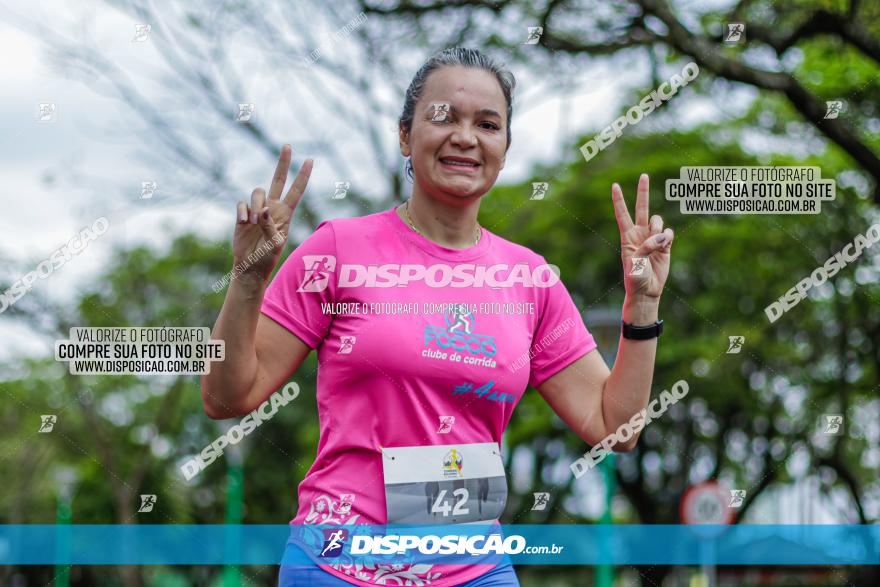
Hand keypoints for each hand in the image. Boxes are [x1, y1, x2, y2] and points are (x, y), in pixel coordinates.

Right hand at [232, 145, 313, 282]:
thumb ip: (270, 226)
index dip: (303, 176)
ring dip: (256, 204)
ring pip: (257, 192)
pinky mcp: (243, 215)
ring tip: (255, 222)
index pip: (296, 191)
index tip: (310, 160)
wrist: (249, 267)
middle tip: (288, 146)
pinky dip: (242, 212)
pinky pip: (241, 204)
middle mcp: (272, 208)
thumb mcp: (274, 244)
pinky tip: (243, 222)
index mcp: (285, 214)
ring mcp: (257, 210)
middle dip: (283, 163)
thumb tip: (264, 209)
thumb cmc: (266, 258)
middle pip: (278, 180)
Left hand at [611, 173, 673, 298]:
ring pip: (659, 221)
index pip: (622, 214)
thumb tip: (664, 236)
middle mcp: (640, 234)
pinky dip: (668, 238)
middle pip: (642, 208)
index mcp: (627, 236)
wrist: (647, 291)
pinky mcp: (665, 245)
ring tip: (656, 246)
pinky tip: (664, 248)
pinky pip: (669, 232)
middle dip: (643, 191)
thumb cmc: (635, 278)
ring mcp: (653, 238)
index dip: (619, 200)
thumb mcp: (635, 262)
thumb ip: (647, 246)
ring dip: (659, 230)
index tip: (614, 185)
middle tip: (643, 175)